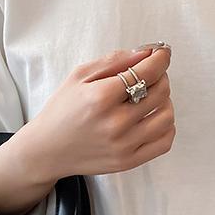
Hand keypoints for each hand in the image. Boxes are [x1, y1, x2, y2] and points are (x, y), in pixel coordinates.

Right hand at [0, 45, 174, 214]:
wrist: (47, 150)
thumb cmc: (62, 110)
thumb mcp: (78, 76)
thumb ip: (113, 61)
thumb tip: (146, 53)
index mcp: (100, 97)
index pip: (148, 72)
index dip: (160, 58)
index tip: (162, 52)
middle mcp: (115, 123)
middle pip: (161, 91)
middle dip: (160, 76)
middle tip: (149, 74)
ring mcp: (124, 145)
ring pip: (167, 116)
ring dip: (164, 101)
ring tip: (149, 97)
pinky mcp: (128, 161)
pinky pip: (165, 141)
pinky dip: (166, 126)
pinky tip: (152, 118)